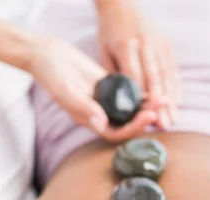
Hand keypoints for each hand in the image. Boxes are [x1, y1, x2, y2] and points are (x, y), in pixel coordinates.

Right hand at [29, 36, 157, 141]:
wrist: (47, 56)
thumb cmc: (50, 75)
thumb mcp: (65, 91)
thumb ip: (83, 108)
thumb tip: (102, 125)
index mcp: (89, 121)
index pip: (115, 133)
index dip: (132, 128)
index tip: (147, 117)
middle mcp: (99, 115)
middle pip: (126, 123)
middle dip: (144, 117)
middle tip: (160, 107)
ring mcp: (105, 101)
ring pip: (129, 109)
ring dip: (146, 106)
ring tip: (162, 97)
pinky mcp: (109, 87)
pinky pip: (127, 93)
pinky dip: (140, 92)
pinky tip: (153, 87)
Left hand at [97, 0, 179, 127]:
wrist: (123, 5)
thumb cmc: (109, 34)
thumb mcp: (104, 54)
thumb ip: (114, 77)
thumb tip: (123, 104)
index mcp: (126, 45)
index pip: (136, 77)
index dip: (141, 100)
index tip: (144, 119)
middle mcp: (146, 43)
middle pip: (154, 79)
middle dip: (159, 105)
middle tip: (163, 125)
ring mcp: (159, 43)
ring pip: (166, 76)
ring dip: (170, 100)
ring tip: (172, 120)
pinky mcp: (167, 45)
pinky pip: (173, 70)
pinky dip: (175, 88)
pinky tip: (176, 104)